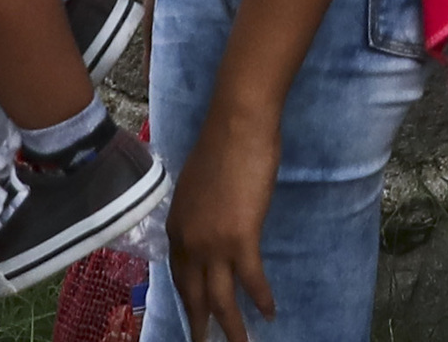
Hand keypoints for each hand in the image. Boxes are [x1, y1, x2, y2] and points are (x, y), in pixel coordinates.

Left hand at [163, 105, 277, 341]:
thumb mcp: (199, 187)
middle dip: (200, 325)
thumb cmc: (223, 145)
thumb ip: (201, 214)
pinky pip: (251, 279)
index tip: (195, 314)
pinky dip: (261, 299)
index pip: (179, 274)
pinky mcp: (240, 238)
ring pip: (221, 298)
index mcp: (177, 227)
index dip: (189, 298)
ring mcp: (213, 243)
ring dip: (232, 326)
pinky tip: (270, 313)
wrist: (237, 125)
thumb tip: (213, 226)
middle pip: (194, 294)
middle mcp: (189, 241)